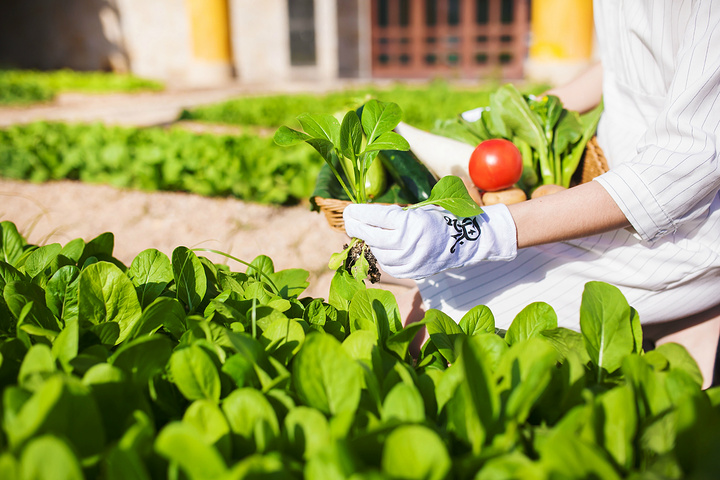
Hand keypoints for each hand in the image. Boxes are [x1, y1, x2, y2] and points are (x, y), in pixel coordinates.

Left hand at [343, 203, 516, 279]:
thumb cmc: (442, 219)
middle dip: (357, 228)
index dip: (359, 214)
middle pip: (372, 237)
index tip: (349, 210)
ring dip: (370, 242)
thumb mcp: (419, 210)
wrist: (467, 241)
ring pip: (378, 252)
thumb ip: (394, 216)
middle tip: (349, 220)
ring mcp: (409, 261)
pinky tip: (380, 246)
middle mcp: (407, 244)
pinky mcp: (412, 272)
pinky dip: (382, 255)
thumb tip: (366, 216)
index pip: (375, 218)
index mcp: (410, 224)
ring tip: (365, 232)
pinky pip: (388, 265)